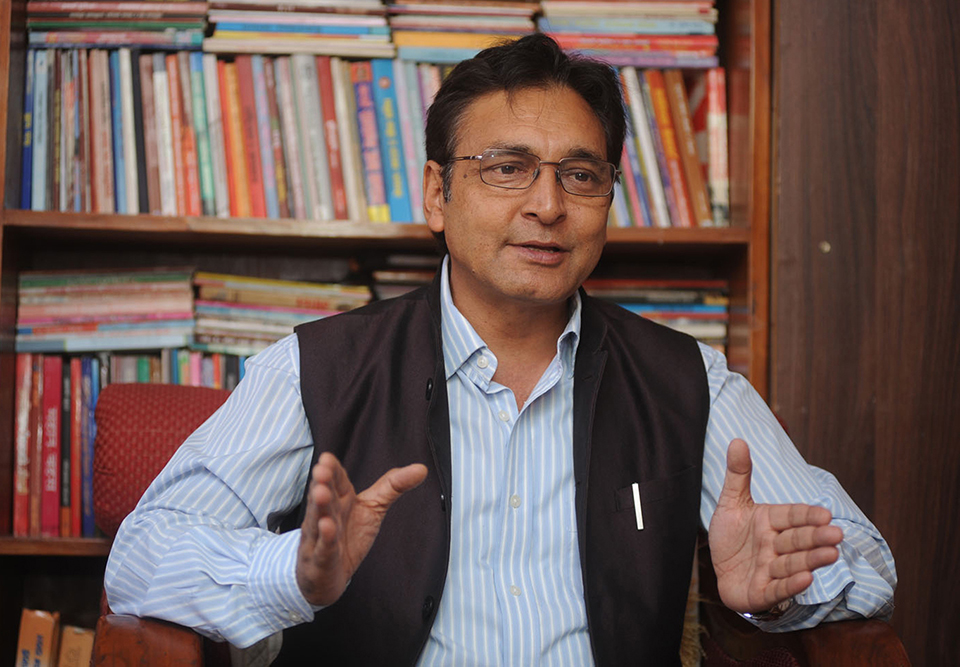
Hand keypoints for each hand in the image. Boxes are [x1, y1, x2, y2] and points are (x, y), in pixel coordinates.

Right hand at [296, 452, 427, 606]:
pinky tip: (327, 527)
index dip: (332, 470)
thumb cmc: (349, 536)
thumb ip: (394, 486)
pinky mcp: (321, 561)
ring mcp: (320, 538)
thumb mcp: (374, 508)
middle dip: (322, 483)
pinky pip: (324, 549)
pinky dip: (325, 539)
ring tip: (321, 492)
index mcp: (340, 499)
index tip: (327, 458)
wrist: (330, 575)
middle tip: (321, 470)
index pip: (336, 481)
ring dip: (319, 506)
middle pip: (324, 496)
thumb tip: (421, 468)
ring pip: (318, 520)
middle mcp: (327, 514)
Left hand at [708, 439, 842, 614]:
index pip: (791, 516)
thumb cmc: (731, 537)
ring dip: (811, 560)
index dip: (807, 515)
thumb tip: (737, 440)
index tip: (825, 513)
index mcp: (770, 522)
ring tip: (831, 555)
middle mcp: (774, 545)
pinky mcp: (762, 592)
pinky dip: (791, 584)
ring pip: (792, 563)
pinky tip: (807, 579)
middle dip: (816, 537)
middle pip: (797, 540)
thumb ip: (738, 474)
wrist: (719, 570)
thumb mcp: (731, 503)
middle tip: (837, 534)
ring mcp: (770, 569)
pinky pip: (777, 588)